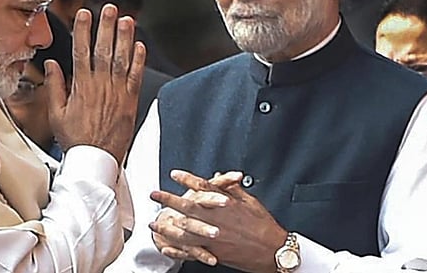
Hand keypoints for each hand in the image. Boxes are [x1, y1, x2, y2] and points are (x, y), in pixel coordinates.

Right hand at [46, 4, 145, 164]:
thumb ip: (55, 86)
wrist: (96, 161)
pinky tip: (140, 45)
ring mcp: (117, 93)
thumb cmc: (75, 139)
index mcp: (80, 87)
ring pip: (121, 60)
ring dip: (124, 38)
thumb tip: (51, 63)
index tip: (84, 14)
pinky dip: (138, 60)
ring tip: (127, 20)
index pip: (81, 52)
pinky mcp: (130, 102)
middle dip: (106, 27)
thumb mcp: (56, 114)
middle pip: (103, 50)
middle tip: (109, 9)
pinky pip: (136, 77)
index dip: (83, 31)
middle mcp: (100, 86)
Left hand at [149, 170, 287, 271]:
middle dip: (168, 199)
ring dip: (167, 226)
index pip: (202, 187)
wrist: (273, 250)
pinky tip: (166, 248)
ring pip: (185, 230)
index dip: (186, 179)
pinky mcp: (214, 252)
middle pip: (188, 207)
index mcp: (226, 204)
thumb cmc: (264, 225)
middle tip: (154, 194)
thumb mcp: (250, 202)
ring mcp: (214, 236)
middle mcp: (217, 219)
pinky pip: (191, 251)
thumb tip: (220, 177)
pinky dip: (177, 250)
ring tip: (153, 224)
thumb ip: (232, 189)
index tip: (174, 174)